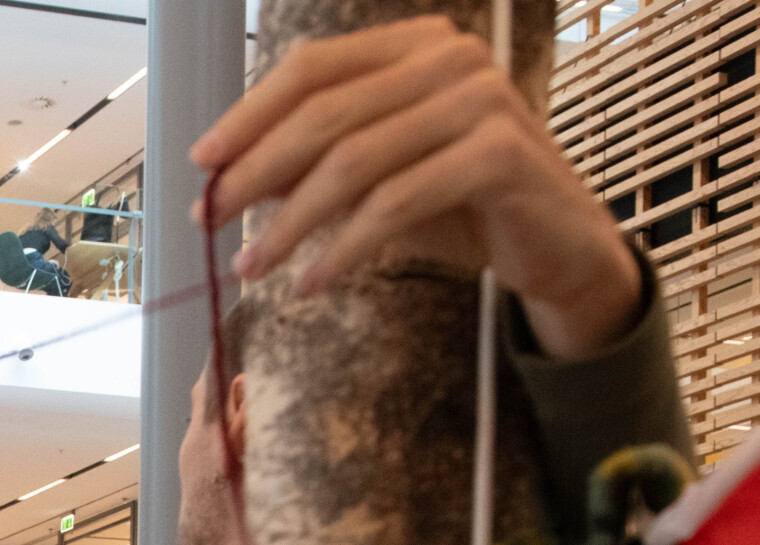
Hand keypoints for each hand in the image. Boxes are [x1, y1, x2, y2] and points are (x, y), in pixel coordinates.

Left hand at [194, 16, 638, 358]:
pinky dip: (345, 248)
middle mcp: (450, 58)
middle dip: (256, 173)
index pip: (312, 69)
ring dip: (290, 223)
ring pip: (352, 163)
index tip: (202, 164)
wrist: (557, 244)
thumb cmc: (460, 206)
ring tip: (251, 267)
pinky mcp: (500, 153)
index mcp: (414, 45)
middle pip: (323, 115)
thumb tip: (226, 183)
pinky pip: (396, 203)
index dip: (249, 116)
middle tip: (211, 221)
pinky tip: (313, 283)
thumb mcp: (376, 178)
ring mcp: (480, 99)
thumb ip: (312, 167)